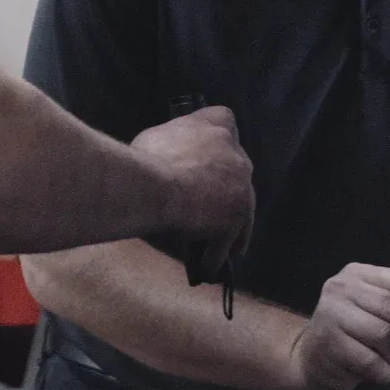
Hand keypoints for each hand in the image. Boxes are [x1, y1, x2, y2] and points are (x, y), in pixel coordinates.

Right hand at [133, 106, 254, 277]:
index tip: (206, 154)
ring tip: (216, 249)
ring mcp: (241, 187)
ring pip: (241, 211)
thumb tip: (169, 157)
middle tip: (206, 211)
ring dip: (229, 230)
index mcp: (217, 124)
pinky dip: (216, 255)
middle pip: (237, 173)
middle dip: (223, 192)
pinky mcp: (237, 218)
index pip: (224, 121)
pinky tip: (207, 268)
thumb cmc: (148, 158)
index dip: (216, 141)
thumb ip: (174, 145)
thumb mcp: (158, 138)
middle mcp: (236, 153)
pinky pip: (227, 241)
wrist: (154, 185)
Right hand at [285, 263, 389, 389]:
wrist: (310, 357)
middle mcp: (343, 288)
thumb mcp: (381, 316)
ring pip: (384, 336)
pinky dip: (385, 372)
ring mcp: (332, 314)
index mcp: (359, 274)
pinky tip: (380, 372)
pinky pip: (371, 362)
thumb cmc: (353, 333)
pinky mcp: (329, 343)